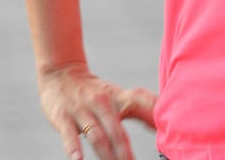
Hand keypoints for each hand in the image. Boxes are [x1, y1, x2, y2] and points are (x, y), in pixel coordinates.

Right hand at [38, 64, 156, 159]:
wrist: (60, 73)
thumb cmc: (94, 91)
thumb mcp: (117, 95)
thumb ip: (139, 107)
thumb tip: (161, 122)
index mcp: (117, 97)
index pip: (139, 100)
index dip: (152, 111)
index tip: (163, 127)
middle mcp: (101, 102)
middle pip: (117, 130)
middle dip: (125, 151)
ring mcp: (81, 110)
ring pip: (96, 135)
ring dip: (106, 155)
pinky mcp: (62, 117)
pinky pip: (68, 134)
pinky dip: (73, 147)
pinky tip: (78, 159)